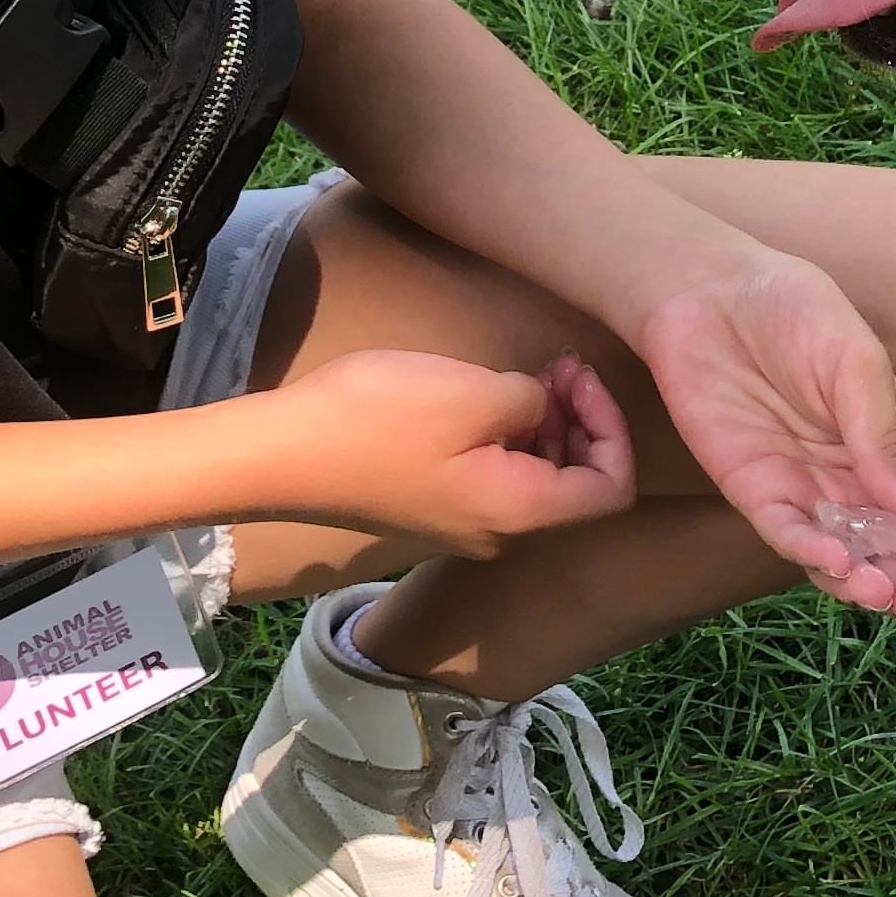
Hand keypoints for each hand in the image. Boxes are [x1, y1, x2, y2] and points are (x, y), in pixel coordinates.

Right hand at [259, 347, 634, 557]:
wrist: (282, 455)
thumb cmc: (378, 420)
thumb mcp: (474, 393)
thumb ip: (533, 400)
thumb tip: (542, 408)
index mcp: (519, 512)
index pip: (611, 489)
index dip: (613, 427)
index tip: (578, 375)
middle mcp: (500, 533)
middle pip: (576, 487)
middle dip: (582, 421)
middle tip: (559, 363)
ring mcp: (462, 525)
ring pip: (536, 480)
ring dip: (547, 425)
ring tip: (531, 374)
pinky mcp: (432, 508)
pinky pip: (496, 478)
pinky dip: (510, 437)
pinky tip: (489, 398)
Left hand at [634, 245, 895, 639]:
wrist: (711, 290)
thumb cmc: (795, 311)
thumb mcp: (858, 364)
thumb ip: (886, 438)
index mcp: (892, 444)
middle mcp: (850, 475)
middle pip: (889, 548)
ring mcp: (801, 485)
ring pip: (840, 552)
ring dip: (864, 581)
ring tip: (885, 597)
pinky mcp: (752, 487)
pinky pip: (784, 531)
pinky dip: (809, 553)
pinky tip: (834, 566)